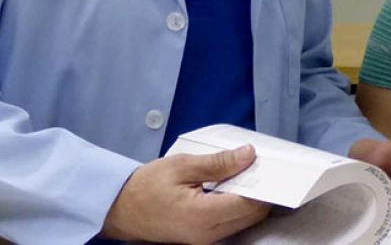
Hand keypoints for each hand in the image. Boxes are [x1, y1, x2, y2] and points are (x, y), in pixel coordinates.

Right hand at [100, 145, 270, 244]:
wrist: (119, 208)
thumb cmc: (145, 187)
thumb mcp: (182, 166)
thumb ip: (219, 163)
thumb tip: (249, 155)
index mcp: (203, 216)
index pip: (249, 203)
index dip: (264, 184)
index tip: (270, 166)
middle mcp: (208, 235)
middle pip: (252, 216)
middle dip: (261, 192)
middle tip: (259, 167)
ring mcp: (205, 241)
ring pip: (243, 222)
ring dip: (250, 200)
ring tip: (245, 174)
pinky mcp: (202, 240)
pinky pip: (230, 225)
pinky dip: (237, 207)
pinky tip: (232, 189)